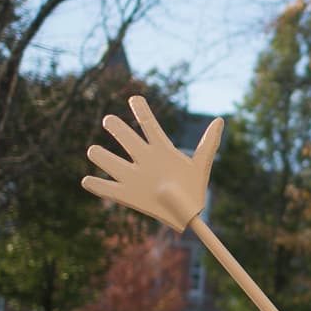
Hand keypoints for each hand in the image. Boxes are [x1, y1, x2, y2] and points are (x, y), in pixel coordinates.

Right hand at [82, 96, 223, 231]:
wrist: (185, 212)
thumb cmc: (191, 186)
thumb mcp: (200, 165)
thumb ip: (209, 143)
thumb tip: (220, 119)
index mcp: (159, 149)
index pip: (148, 124)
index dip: (141, 111)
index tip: (135, 98)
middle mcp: (142, 158)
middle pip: (125, 136)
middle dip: (116, 128)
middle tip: (111, 122)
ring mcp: (132, 176)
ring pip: (107, 160)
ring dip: (100, 155)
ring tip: (96, 152)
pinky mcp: (126, 194)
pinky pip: (105, 188)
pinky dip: (94, 185)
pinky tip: (89, 181)